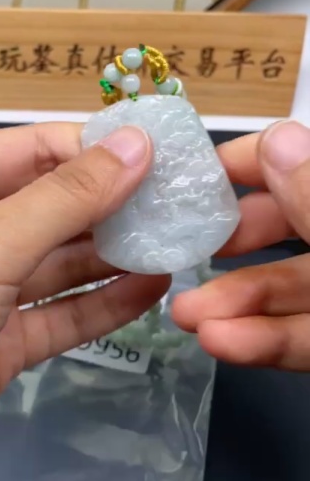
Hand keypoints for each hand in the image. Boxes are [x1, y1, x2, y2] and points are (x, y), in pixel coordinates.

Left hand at [0, 123, 167, 480]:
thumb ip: (65, 199)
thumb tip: (137, 144)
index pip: (35, 149)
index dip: (101, 149)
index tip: (172, 154)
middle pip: (52, 203)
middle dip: (116, 203)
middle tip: (189, 204)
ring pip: (60, 261)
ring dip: (116, 253)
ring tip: (182, 243)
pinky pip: (57, 313)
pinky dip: (102, 303)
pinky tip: (152, 290)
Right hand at [173, 120, 309, 370]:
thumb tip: (274, 138)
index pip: (298, 162)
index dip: (249, 162)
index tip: (190, 176)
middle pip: (289, 226)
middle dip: (232, 240)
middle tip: (183, 247)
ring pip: (291, 292)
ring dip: (234, 303)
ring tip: (185, 315)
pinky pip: (306, 338)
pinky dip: (264, 342)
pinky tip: (220, 342)